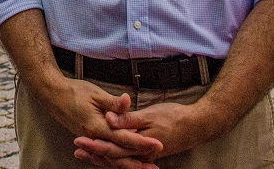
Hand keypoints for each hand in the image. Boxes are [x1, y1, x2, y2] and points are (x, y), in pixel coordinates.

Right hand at [42, 78, 161, 167]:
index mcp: (97, 127)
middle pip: (119, 154)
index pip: (124, 138)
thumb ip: (113, 102)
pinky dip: (116, 159)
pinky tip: (125, 161)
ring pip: (111, 157)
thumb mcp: (95, 94)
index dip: (142, 142)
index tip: (158, 144)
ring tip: (144, 168)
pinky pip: (104, 154)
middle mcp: (93, 137)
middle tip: (155, 167)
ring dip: (128, 164)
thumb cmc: (74, 91)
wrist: (52, 94)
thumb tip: (128, 101)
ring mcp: (90, 140)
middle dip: (138, 161)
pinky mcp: (89, 139)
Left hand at [75, 102, 209, 161]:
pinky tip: (107, 153)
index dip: (94, 145)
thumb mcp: (150, 115)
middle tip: (76, 149)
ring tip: (85, 152)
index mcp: (140, 146)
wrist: (197, 126)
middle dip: (94, 154)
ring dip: (102, 156)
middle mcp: (141, 155)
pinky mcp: (148, 152)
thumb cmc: (174, 118)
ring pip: (119, 159)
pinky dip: (115, 155)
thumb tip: (109, 119)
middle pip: (113, 157)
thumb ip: (128, 119)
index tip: (79, 141)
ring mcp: (145, 155)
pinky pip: (128, 158)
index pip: (112, 149)